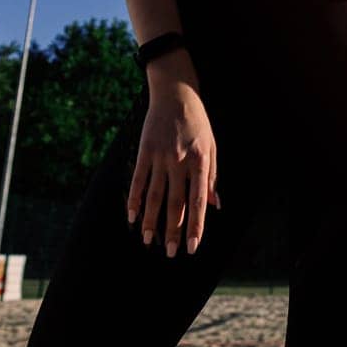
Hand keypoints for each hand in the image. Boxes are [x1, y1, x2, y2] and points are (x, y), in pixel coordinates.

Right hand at [127, 75, 218, 257]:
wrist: (175, 93)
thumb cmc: (198, 122)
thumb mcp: (212, 146)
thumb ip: (212, 176)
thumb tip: (214, 205)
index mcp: (200, 162)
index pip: (198, 201)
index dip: (196, 226)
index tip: (193, 247)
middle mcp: (180, 162)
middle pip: (175, 203)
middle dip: (173, 231)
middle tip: (171, 253)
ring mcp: (160, 157)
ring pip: (154, 196)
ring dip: (151, 221)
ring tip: (149, 242)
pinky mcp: (144, 151)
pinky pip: (138, 180)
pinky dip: (134, 200)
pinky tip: (132, 218)